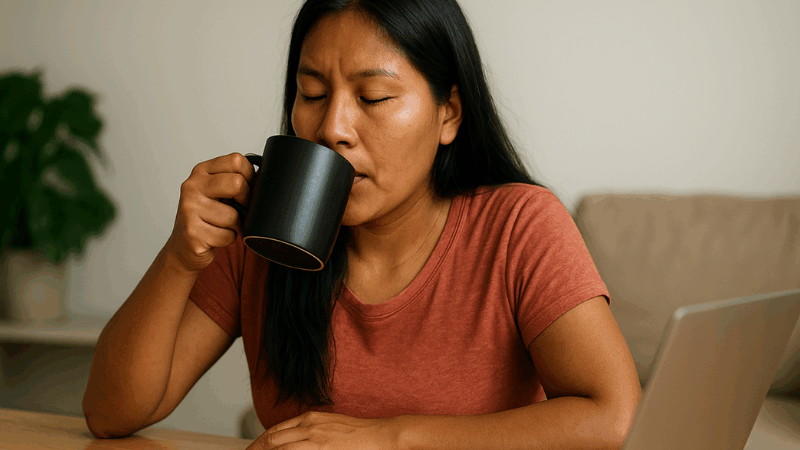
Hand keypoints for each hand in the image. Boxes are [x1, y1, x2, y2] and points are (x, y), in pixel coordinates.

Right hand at [165, 152, 255, 272]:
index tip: (247, 188)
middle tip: (240, 209)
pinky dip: (228, 239)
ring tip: (222, 225)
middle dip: (246, 201)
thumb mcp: (218, 192)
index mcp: (202, 171)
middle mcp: (192, 186)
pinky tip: (215, 237)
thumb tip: (265, 177)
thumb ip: (235, 180)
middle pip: (237, 183)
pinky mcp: (192, 232)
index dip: (250, 176)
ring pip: (233, 216)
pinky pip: (227, 236)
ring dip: (235, 225)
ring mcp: (189, 209)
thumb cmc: (208, 216)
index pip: (236, 160)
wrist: (184, 245)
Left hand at [247, 411, 400, 449]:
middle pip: (272, 439)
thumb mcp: (331, 427)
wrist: (382, 436)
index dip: (259, 443)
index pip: (275, 431)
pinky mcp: (322, 449)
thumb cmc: (360, 435)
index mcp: (311, 418)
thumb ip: (312, 433)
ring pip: (279, 448)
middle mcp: (309, 426)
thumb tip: (296, 442)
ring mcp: (315, 439)